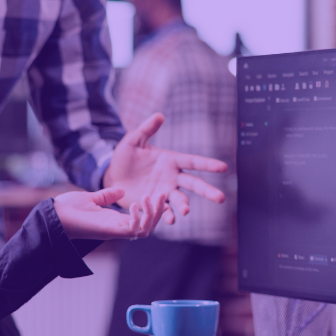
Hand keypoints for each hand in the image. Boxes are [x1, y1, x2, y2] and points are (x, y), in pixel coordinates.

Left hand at [53, 188, 166, 239]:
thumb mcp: (92, 198)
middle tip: (163, 194)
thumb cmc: (68, 208)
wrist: (53, 214)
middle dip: (158, 211)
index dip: (153, 208)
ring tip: (150, 198)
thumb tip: (121, 191)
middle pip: (148, 227)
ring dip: (151, 215)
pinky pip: (131, 231)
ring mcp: (114, 231)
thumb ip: (106, 196)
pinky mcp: (108, 232)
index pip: (142, 219)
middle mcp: (117, 228)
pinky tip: (135, 205)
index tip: (159, 193)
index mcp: (115, 221)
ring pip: (144, 231)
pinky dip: (137, 219)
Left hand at [103, 113, 227, 223]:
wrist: (112, 177)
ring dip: (184, 205)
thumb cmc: (124, 157)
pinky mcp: (154, 203)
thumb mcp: (134, 141)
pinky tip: (171, 220)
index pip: (193, 162)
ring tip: (186, 211)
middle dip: (207, 191)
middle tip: (221, 198)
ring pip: (181, 199)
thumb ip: (146, 129)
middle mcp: (172, 177)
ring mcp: (164, 192)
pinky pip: (164, 210)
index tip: (223, 167)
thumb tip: (159, 115)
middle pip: (194, 184)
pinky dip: (168, 215)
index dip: (208, 165)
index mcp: (171, 160)